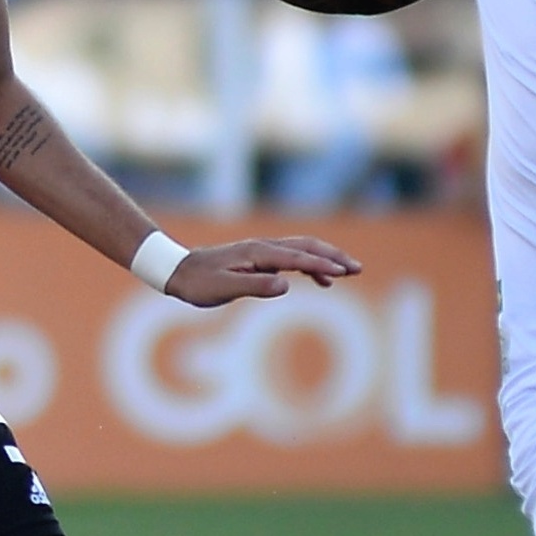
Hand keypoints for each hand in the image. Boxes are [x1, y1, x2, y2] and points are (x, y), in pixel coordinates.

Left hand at [164, 236, 361, 307]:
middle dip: (334, 256)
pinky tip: (319, 280)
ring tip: (348, 272)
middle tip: (357, 268)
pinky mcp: (259, 257)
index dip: (323, 264)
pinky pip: (292, 257)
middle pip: (307, 246)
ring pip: (302, 249)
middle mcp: (264, 247)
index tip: (345, 272)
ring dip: (326, 258)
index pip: (299, 257)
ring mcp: (262, 251)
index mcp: (259, 254)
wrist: (178, 271)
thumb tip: (286, 286)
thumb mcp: (225, 289)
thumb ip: (256, 287)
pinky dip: (310, 265)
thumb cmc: (200, 284)